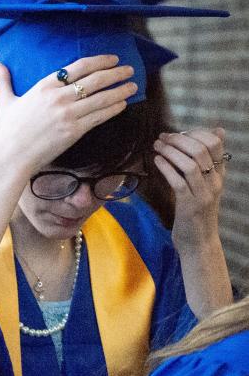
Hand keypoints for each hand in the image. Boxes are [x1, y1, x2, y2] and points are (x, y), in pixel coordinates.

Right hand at [0, 55, 136, 175]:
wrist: (11, 156)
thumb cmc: (7, 130)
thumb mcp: (5, 101)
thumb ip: (4, 81)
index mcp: (43, 86)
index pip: (77, 67)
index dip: (98, 61)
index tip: (112, 59)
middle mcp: (58, 97)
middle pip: (95, 79)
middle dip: (115, 73)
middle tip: (129, 70)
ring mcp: (68, 114)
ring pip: (101, 97)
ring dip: (120, 90)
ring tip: (133, 86)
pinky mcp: (74, 130)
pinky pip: (100, 116)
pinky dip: (113, 109)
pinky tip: (123, 104)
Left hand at [153, 128, 226, 247]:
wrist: (199, 243)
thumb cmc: (198, 212)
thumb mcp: (205, 186)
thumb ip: (206, 163)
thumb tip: (217, 131)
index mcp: (218, 176)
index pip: (215, 144)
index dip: (195, 133)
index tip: (177, 133)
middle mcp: (214, 183)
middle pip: (201, 150)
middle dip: (179, 139)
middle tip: (162, 137)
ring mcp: (202, 194)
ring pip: (190, 164)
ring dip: (170, 151)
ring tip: (157, 146)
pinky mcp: (188, 206)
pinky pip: (177, 181)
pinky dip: (166, 168)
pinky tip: (156, 161)